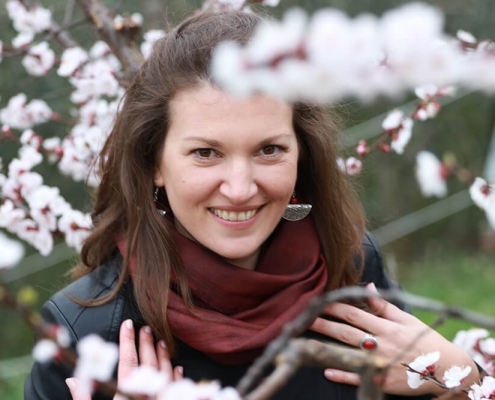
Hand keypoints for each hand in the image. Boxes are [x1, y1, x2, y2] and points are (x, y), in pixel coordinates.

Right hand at [66, 319, 182, 398]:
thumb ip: (82, 398)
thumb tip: (71, 378)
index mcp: (127, 395)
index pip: (128, 361)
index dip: (128, 340)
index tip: (129, 323)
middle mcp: (147, 396)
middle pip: (149, 363)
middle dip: (146, 343)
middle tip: (145, 328)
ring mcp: (162, 399)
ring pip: (166, 373)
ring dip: (163, 356)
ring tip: (160, 341)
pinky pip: (177, 389)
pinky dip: (176, 376)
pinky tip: (176, 367)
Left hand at [309, 283, 477, 395]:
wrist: (446, 370)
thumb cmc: (425, 340)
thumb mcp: (407, 319)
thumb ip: (385, 305)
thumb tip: (368, 286)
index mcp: (386, 327)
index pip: (354, 313)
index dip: (334, 306)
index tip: (318, 301)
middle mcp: (381, 344)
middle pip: (346, 332)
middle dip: (323, 323)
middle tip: (303, 317)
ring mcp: (380, 364)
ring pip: (348, 352)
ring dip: (326, 345)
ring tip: (305, 338)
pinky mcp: (381, 381)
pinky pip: (358, 377)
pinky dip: (342, 373)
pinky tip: (325, 369)